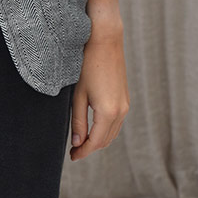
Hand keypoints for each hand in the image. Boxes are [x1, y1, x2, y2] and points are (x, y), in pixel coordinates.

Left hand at [69, 23, 129, 160]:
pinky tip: (94, 128)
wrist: (106, 41)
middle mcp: (121, 112)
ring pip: (112, 133)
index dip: (83, 152)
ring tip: (82, 142)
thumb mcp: (78, 94)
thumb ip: (79, 120)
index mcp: (108, 113)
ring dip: (99, 140)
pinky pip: (117, 123)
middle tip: (74, 151)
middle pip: (105, 141)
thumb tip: (78, 142)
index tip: (72, 157)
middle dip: (90, 148)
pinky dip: (106, 130)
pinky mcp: (126, 99)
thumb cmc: (87, 64)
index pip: (95, 142)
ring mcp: (125, 105)